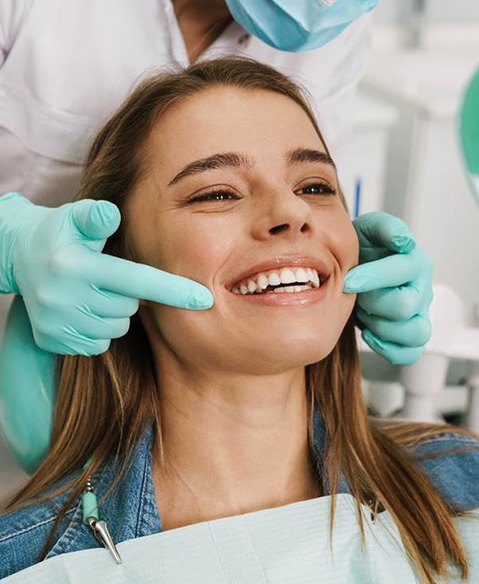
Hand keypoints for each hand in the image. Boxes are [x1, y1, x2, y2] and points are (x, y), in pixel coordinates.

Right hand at [1, 192, 213, 354]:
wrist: (18, 259)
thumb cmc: (59, 234)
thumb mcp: (74, 217)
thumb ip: (96, 216)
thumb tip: (112, 214)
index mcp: (75, 266)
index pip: (135, 280)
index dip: (173, 290)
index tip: (205, 299)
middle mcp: (63, 298)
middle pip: (128, 307)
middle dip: (128, 294)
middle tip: (108, 276)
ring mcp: (56, 323)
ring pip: (115, 329)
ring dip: (114, 313)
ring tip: (94, 291)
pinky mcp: (52, 341)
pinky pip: (97, 345)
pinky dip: (98, 330)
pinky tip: (83, 310)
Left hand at [343, 212, 432, 364]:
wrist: (355, 267)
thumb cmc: (363, 249)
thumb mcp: (369, 229)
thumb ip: (385, 228)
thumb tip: (403, 240)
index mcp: (415, 262)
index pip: (401, 272)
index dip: (371, 278)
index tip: (347, 281)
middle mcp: (421, 289)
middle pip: (404, 307)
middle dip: (372, 303)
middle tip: (356, 296)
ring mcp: (418, 314)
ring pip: (415, 333)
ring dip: (382, 328)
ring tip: (365, 314)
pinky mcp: (410, 333)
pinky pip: (410, 352)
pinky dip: (389, 349)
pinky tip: (370, 334)